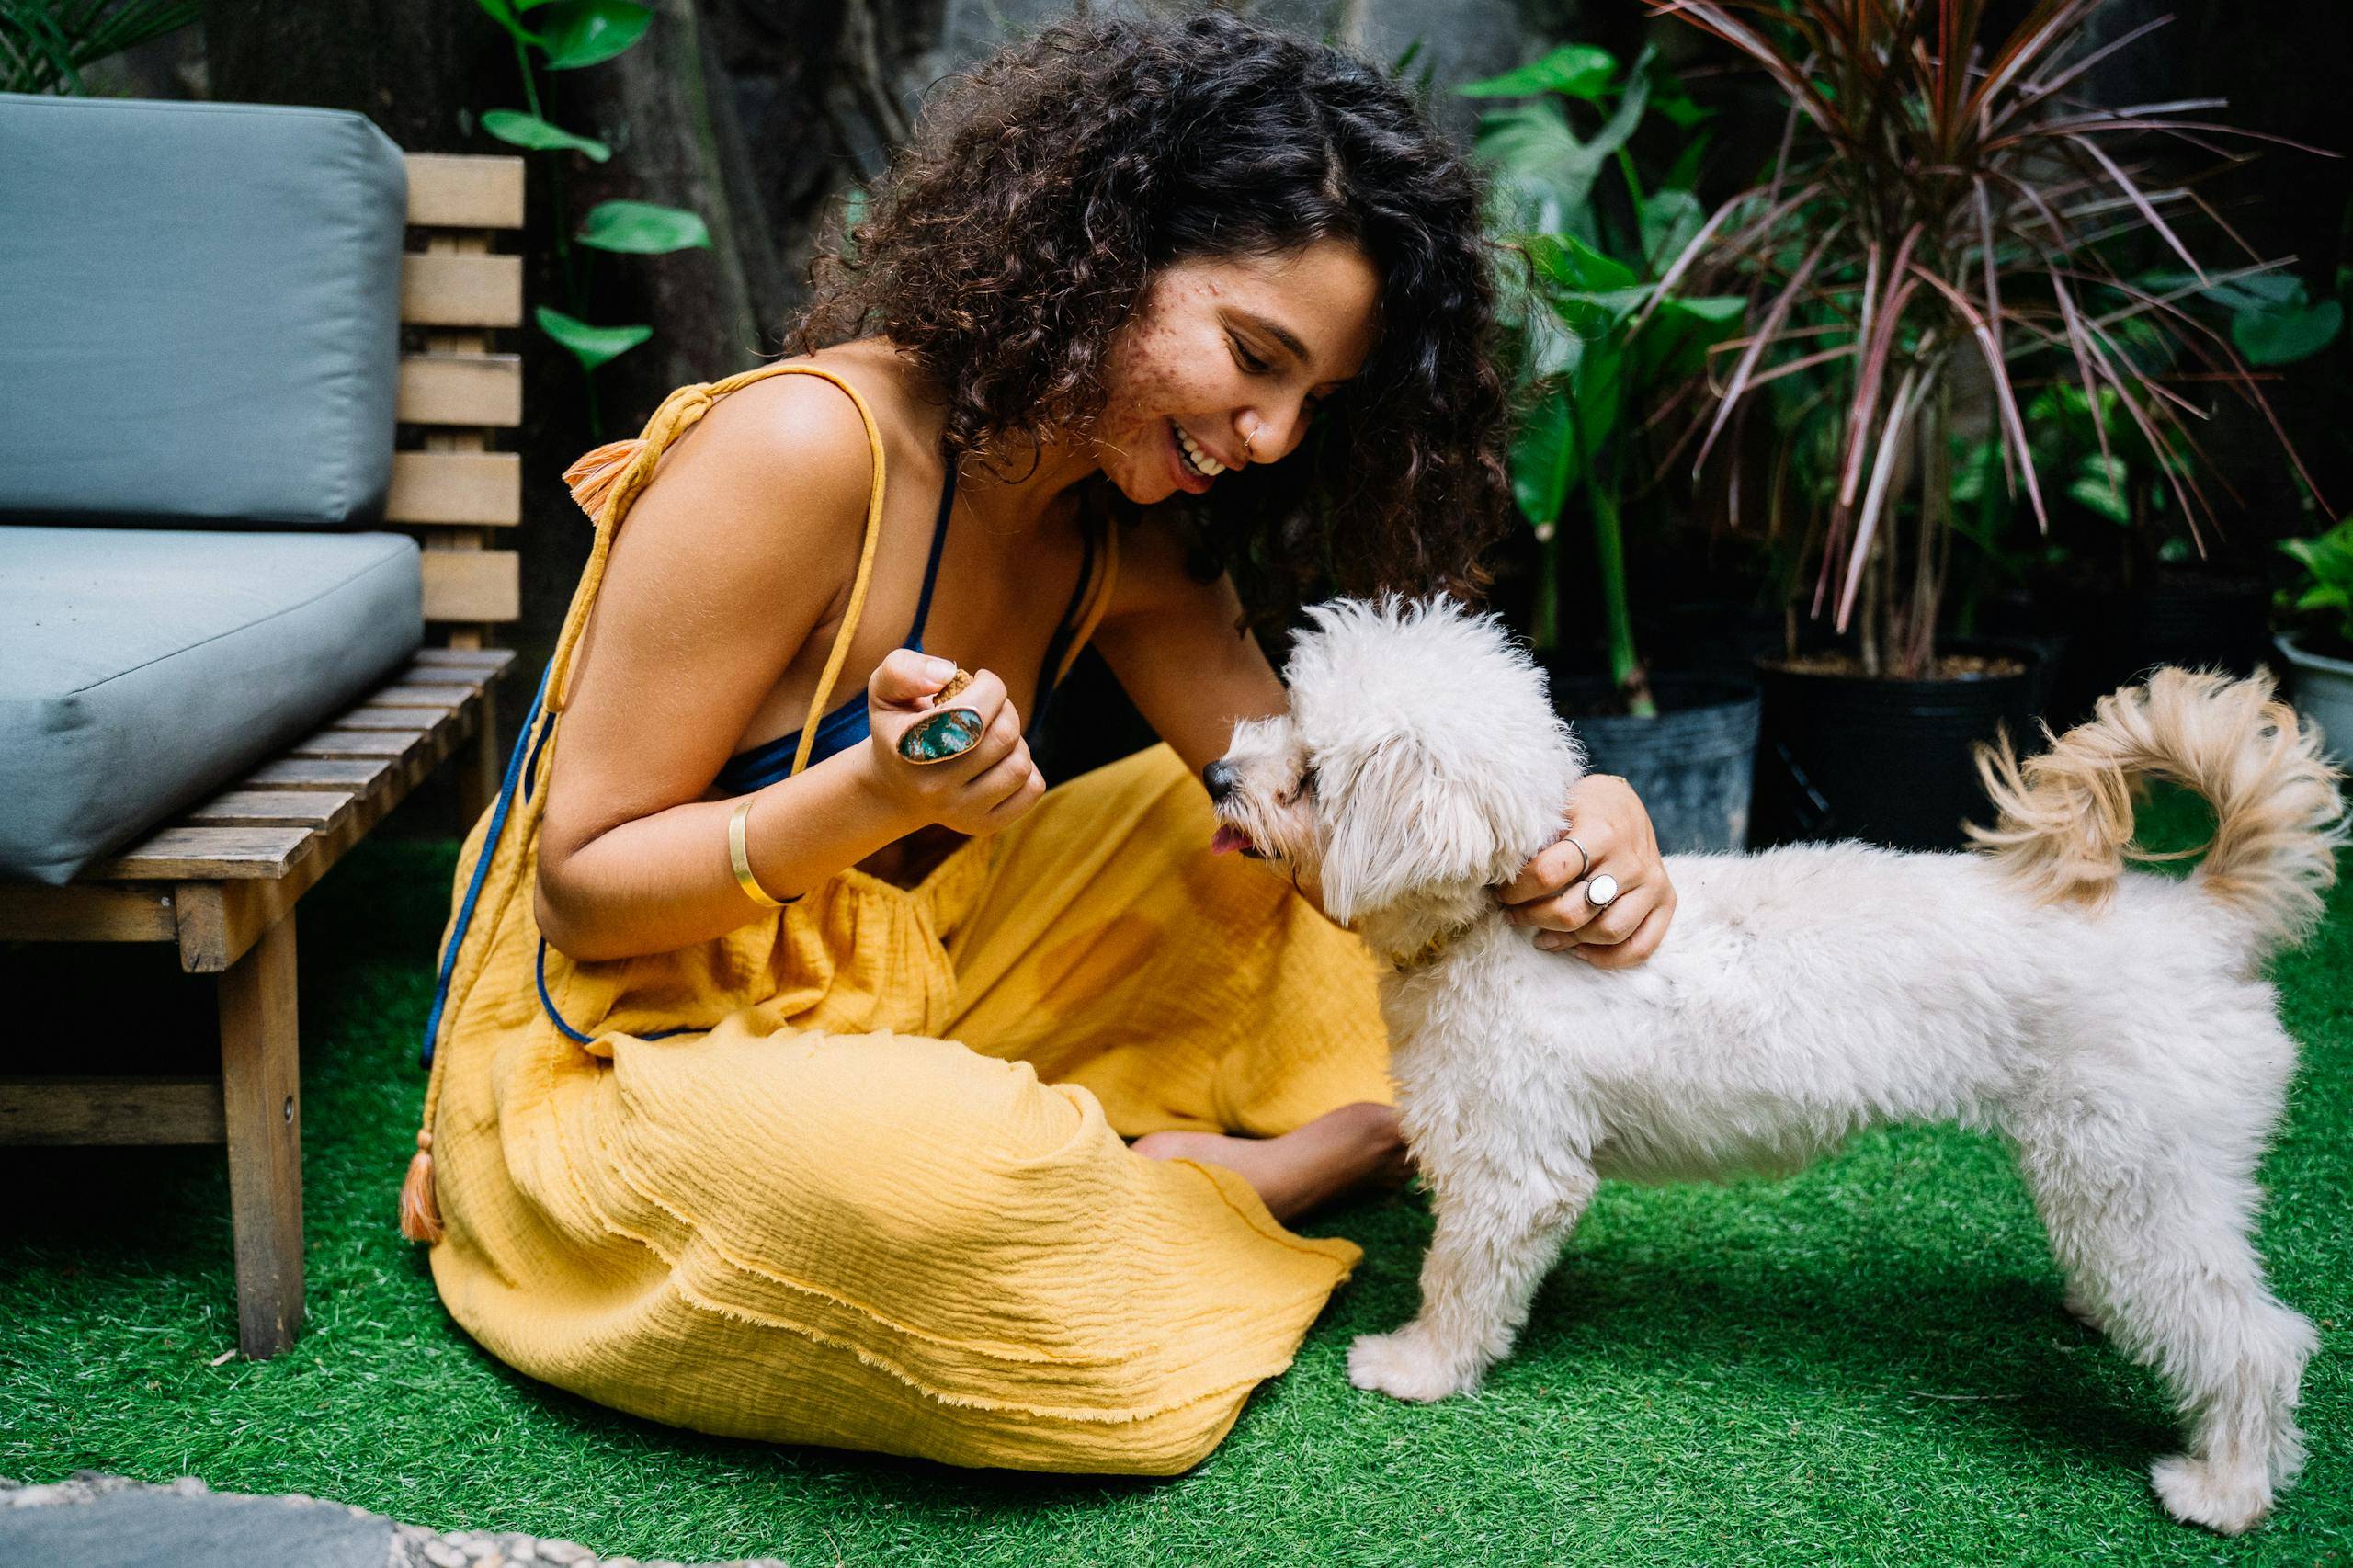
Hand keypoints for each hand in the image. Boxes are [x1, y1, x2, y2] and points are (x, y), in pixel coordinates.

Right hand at [860, 650, 1045, 835]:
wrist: (895, 788)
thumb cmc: (899, 727)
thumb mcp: (884, 691)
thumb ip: (903, 670)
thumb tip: (947, 675)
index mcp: (910, 748)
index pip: (974, 712)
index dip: (991, 686)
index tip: (981, 680)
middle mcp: (933, 787)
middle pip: (1004, 736)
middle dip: (1006, 710)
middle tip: (990, 706)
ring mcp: (959, 812)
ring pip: (1020, 765)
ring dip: (1016, 740)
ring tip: (993, 735)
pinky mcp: (982, 826)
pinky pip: (1032, 790)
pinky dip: (1027, 769)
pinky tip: (1001, 761)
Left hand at [1498, 773, 1674, 967]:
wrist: (1625, 804)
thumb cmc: (1581, 809)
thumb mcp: (1558, 808)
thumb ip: (1536, 839)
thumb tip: (1498, 874)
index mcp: (1601, 832)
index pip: (1548, 874)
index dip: (1517, 890)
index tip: (1503, 892)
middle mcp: (1631, 861)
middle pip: (1574, 911)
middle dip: (1533, 918)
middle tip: (1514, 914)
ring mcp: (1652, 884)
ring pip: (1606, 933)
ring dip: (1565, 940)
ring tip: (1540, 934)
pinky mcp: (1666, 901)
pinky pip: (1640, 947)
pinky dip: (1607, 958)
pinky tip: (1577, 948)